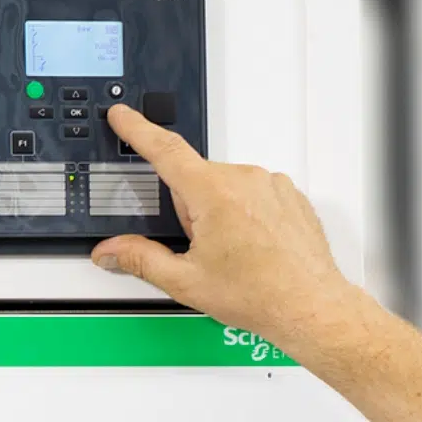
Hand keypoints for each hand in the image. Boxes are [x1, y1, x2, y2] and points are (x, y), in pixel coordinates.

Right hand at [93, 106, 369, 355]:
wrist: (309, 306)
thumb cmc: (259, 294)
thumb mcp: (185, 281)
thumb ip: (141, 259)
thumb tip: (112, 251)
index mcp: (212, 193)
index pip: (164, 150)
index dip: (137, 130)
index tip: (124, 115)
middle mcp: (244, 178)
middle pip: (196, 181)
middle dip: (191, 212)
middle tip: (204, 251)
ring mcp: (270, 184)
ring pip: (226, 188)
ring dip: (220, 214)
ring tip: (236, 254)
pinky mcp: (289, 194)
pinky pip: (254, 195)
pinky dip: (247, 216)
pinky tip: (254, 248)